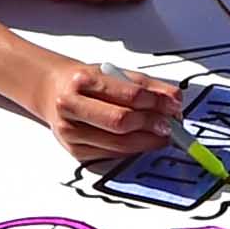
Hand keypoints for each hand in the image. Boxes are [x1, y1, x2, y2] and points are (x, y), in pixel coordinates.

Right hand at [28, 53, 181, 159]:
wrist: (53, 91)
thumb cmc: (86, 82)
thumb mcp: (115, 73)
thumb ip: (147, 85)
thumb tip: (175, 100)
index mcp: (83, 80)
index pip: (128, 95)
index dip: (156, 103)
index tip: (174, 106)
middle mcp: (71, 106)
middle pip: (121, 122)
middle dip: (152, 124)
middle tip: (171, 125)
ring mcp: (71, 132)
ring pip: (119, 144)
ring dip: (148, 141)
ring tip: (162, 135)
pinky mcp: (75, 151)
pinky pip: (113, 155)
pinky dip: (133, 149)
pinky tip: (143, 141)